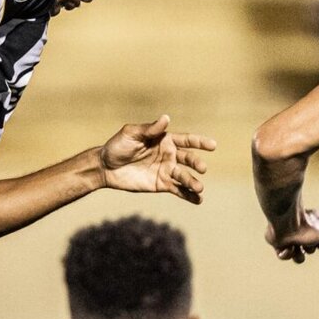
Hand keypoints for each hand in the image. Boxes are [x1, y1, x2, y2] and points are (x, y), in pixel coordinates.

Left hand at [99, 116, 216, 203]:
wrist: (106, 167)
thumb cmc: (118, 146)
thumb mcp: (131, 133)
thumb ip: (150, 129)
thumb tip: (166, 118)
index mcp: (165, 140)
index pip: (187, 140)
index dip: (200, 142)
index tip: (212, 145)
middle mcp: (170, 155)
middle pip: (189, 159)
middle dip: (197, 163)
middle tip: (202, 168)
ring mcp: (167, 171)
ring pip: (184, 176)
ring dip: (193, 182)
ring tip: (199, 188)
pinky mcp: (162, 185)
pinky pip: (178, 190)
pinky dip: (189, 196)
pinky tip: (198, 200)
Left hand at [266, 209, 318, 262]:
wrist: (288, 222)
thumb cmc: (308, 225)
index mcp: (311, 228)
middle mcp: (300, 233)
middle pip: (309, 251)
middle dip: (310, 248)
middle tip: (306, 241)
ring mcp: (288, 238)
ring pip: (298, 257)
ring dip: (298, 255)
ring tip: (296, 246)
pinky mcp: (277, 243)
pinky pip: (282, 256)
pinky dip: (286, 254)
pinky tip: (289, 248)